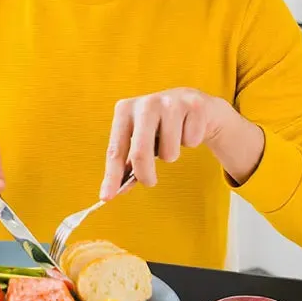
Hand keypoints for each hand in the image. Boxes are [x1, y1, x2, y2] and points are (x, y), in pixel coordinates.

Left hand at [100, 88, 232, 199]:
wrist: (194, 105)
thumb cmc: (160, 126)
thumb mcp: (140, 139)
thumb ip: (128, 163)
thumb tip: (118, 189)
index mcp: (124, 110)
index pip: (115, 149)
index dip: (111, 176)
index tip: (106, 197)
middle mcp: (145, 103)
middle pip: (140, 152)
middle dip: (144, 174)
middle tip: (149, 182)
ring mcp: (170, 102)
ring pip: (169, 152)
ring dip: (171, 154)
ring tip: (172, 139)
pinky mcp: (195, 105)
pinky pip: (191, 142)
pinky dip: (191, 142)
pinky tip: (188, 129)